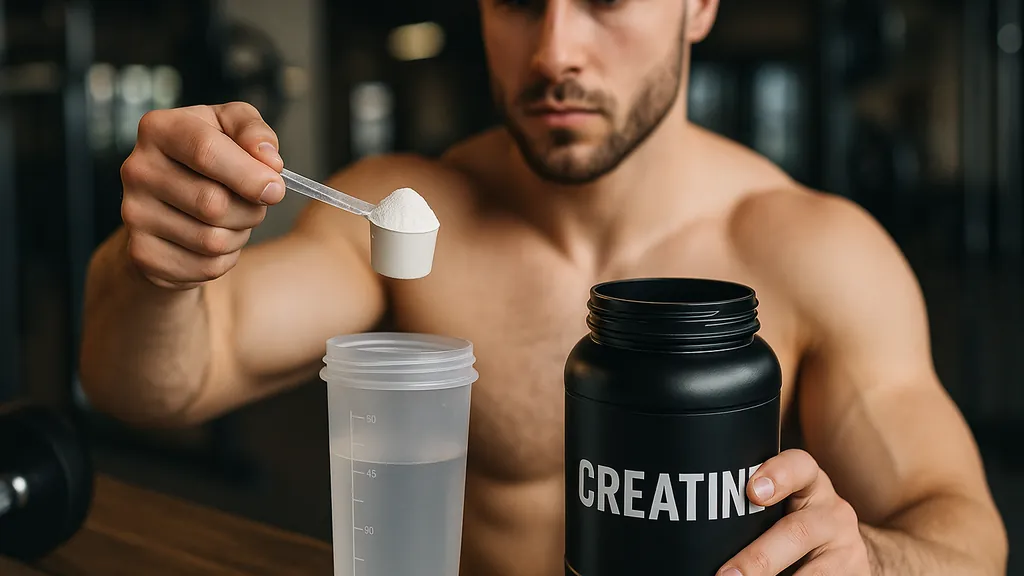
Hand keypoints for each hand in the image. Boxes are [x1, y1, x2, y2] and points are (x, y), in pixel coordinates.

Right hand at [120, 102, 285, 288]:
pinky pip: (206, 267)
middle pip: (213, 203)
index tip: (276, 189)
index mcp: (159, 129)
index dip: (250, 175)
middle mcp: (138, 170)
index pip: (206, 151)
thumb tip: (270, 162)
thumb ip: (254, 132)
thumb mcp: (232, 128)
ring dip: (240, 234)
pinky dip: (226, 258)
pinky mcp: (142, 253)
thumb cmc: (211, 158)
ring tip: (234, 219)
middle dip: (250, 209)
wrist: (170, 202)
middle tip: (256, 203)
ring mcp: (134, 214)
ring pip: (212, 240)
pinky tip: (217, 239)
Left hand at [718, 449, 871, 575]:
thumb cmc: (794, 523)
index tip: (753, 492)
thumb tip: (696, 530)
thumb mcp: (781, 504)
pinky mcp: (854, 573)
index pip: (800, 466)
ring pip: (813, 571)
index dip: (778, 474)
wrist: (847, 553)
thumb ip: (751, 506)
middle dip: (758, 558)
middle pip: (796, 532)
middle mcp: (832, 511)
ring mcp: (847, 545)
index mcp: (810, 483)